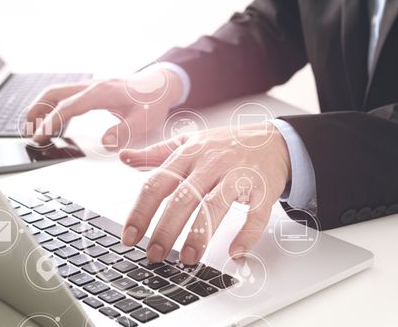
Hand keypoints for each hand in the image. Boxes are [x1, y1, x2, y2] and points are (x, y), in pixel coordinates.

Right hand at [25, 67, 182, 148]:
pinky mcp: (94, 91)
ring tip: (36, 129)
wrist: (161, 85)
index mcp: (101, 93)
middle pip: (54, 93)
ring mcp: (92, 86)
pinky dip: (57, 109)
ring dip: (43, 108)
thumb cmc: (153, 101)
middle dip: (37, 111)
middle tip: (28, 132)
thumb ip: (124, 132)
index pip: (68, 106)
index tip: (40, 136)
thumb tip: (105, 143)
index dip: (51, 122)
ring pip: (58, 93)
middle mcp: (93, 86)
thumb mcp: (144, 120)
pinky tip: (58, 125)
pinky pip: (68, 97)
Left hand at [119, 122, 290, 264]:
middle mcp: (211, 163)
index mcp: (189, 154)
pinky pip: (255, 214)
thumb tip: (125, 157)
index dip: (141, 211)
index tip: (129, 237)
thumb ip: (157, 153)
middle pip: (183, 197)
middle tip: (154, 254)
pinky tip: (235, 251)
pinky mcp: (263, 189)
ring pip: (215, 206)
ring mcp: (238, 176)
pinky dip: (246, 234)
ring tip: (187, 258)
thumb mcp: (190, 143)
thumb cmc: (227, 145)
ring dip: (199, 234)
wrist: (272, 141)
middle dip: (166, 229)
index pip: (158, 183)